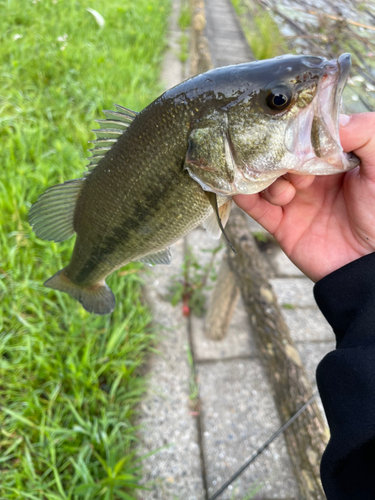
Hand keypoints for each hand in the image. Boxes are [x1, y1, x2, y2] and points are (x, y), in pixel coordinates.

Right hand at [233, 113, 374, 281]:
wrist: (369, 264)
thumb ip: (365, 134)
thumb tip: (333, 119)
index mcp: (333, 162)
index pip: (305, 138)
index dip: (297, 132)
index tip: (291, 128)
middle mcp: (310, 179)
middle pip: (280, 156)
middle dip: (279, 156)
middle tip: (290, 165)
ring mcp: (294, 202)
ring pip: (265, 179)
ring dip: (270, 180)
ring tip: (289, 193)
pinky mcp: (281, 225)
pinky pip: (255, 207)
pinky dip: (245, 196)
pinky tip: (242, 189)